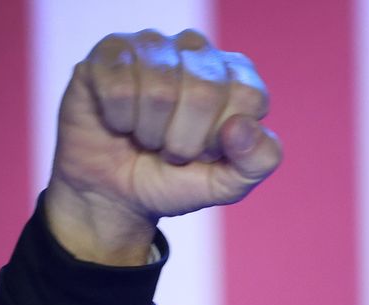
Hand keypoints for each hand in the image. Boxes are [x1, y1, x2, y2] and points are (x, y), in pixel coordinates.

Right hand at [44, 29, 281, 264]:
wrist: (116, 193)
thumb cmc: (176, 179)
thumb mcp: (228, 184)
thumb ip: (258, 160)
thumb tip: (243, 126)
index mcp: (237, 75)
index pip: (248, 97)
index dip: (223, 139)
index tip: (207, 152)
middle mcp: (197, 50)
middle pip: (204, 91)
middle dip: (185, 141)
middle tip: (172, 150)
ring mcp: (152, 46)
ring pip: (160, 89)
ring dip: (150, 133)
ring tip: (146, 138)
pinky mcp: (109, 52)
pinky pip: (118, 86)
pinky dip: (119, 121)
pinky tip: (119, 123)